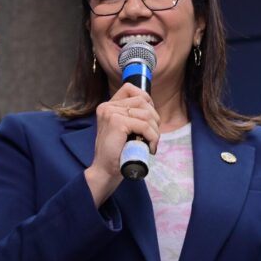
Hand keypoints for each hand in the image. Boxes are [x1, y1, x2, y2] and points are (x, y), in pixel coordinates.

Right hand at [84, 83, 159, 205]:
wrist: (105, 171)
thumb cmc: (116, 153)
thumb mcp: (123, 129)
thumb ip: (131, 116)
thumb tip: (151, 107)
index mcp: (107, 106)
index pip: (130, 89)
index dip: (146, 100)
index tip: (149, 118)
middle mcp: (107, 106)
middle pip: (142, 100)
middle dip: (154, 118)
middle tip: (153, 136)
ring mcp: (111, 113)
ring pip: (146, 114)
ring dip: (155, 130)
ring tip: (152, 143)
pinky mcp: (117, 122)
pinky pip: (145, 125)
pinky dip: (152, 137)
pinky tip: (150, 148)